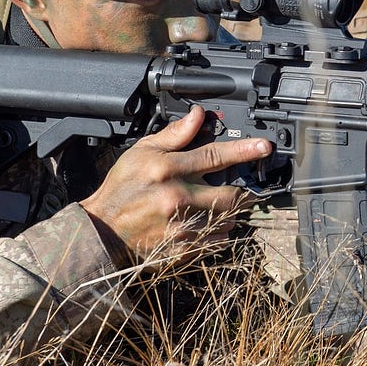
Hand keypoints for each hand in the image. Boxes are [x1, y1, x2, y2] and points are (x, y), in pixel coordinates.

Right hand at [80, 105, 272, 259]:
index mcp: (168, 170)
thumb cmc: (122, 188)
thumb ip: (174, 135)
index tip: (264, 146)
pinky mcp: (182, 249)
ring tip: (215, 206)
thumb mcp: (142, 152)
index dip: (243, 150)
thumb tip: (198, 116)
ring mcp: (181, 227)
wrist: (102, 231)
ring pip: (227, 219)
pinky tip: (206, 224)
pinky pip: (216, 241)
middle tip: (239, 188)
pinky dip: (219, 232)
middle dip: (241, 191)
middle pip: (230, 194)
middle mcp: (178, 199)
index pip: (214, 156)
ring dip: (230, 212)